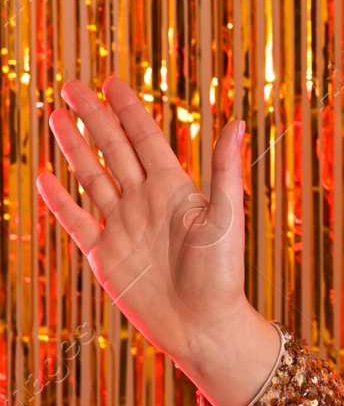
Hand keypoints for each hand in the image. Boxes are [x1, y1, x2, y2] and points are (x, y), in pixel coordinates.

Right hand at [35, 77, 254, 370]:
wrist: (202, 324)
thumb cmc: (222, 272)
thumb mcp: (226, 216)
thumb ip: (225, 170)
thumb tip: (237, 123)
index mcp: (175, 187)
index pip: (145, 138)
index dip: (128, 110)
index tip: (112, 81)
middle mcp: (145, 201)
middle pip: (113, 149)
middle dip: (94, 116)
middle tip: (72, 86)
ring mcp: (123, 225)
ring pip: (91, 176)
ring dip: (74, 146)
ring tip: (56, 116)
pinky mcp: (104, 254)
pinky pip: (76, 220)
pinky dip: (59, 199)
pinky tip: (45, 176)